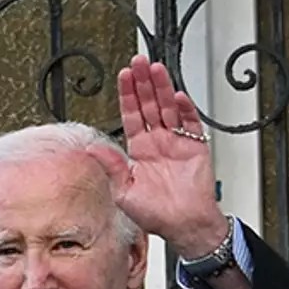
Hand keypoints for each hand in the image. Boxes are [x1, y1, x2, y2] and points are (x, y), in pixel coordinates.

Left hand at [89, 55, 226, 257]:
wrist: (185, 226)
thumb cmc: (157, 215)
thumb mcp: (124, 191)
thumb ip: (111, 166)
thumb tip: (91, 147)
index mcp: (140, 150)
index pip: (132, 115)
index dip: (128, 95)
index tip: (124, 76)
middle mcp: (158, 142)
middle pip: (149, 105)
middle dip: (143, 83)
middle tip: (139, 62)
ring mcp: (178, 143)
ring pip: (168, 108)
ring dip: (162, 89)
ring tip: (156, 70)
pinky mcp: (196, 148)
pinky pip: (191, 124)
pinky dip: (185, 110)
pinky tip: (177, 97)